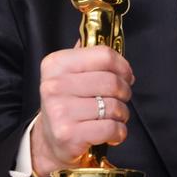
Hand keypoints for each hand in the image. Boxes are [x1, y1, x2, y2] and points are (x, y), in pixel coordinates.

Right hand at [30, 45, 134, 176]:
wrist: (49, 142)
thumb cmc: (67, 105)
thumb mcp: (69, 75)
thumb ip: (87, 56)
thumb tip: (106, 34)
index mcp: (56, 64)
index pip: (104, 55)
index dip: (123, 66)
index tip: (126, 75)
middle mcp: (54, 86)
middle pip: (112, 81)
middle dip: (125, 92)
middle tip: (121, 99)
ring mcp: (60, 111)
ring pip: (113, 106)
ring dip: (122, 114)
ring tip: (113, 117)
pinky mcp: (69, 134)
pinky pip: (111, 128)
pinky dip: (119, 132)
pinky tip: (112, 132)